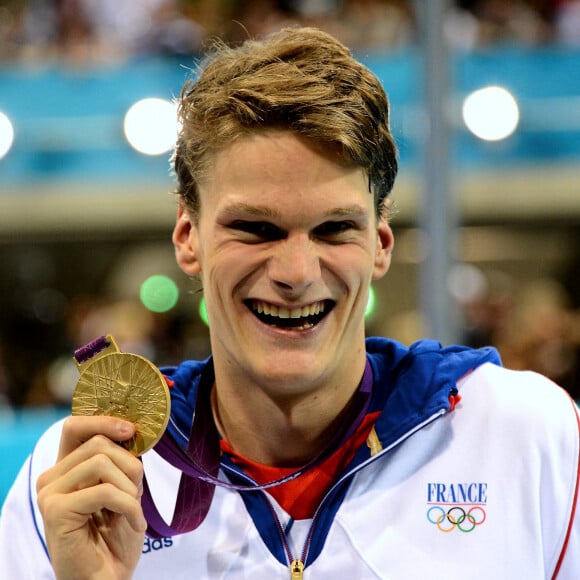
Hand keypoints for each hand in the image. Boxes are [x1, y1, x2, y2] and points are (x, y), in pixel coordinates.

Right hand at [37, 416, 146, 579]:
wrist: (108, 577)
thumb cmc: (116, 535)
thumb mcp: (125, 487)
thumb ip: (122, 460)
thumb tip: (131, 427)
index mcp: (66, 468)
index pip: (76, 426)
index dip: (104, 421)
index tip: (131, 430)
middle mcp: (51, 478)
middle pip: (98, 443)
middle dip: (129, 466)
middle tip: (136, 495)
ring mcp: (49, 494)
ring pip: (102, 463)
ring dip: (129, 488)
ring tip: (132, 511)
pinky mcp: (56, 511)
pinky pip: (105, 491)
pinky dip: (129, 506)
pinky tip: (133, 523)